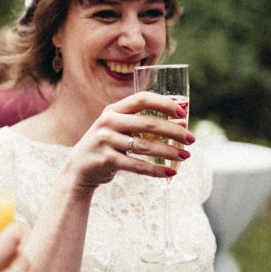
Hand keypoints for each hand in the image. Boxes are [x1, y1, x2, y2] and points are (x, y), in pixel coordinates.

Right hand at [63, 91, 193, 190]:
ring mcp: (106, 141)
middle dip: (174, 131)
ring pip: (145, 147)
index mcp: (114, 109)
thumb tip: (182, 118)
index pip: (142, 98)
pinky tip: (170, 172)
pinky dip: (156, 171)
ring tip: (186, 155)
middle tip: (192, 139)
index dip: (165, 103)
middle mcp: (108, 122)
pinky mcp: (106, 160)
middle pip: (148, 123)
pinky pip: (137, 166)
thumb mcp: (120, 127)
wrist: (79, 169)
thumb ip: (144, 121)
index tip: (184, 110)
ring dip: (169, 152)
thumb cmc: (108, 145)